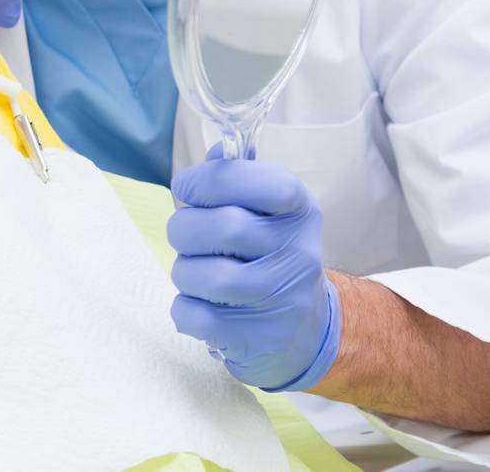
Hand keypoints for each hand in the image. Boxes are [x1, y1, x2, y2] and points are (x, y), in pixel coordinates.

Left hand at [166, 145, 341, 390]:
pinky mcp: (259, 338)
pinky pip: (193, 315)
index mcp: (299, 211)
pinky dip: (185, 309)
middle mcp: (298, 253)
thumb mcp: (268, 211)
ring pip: (201, 275)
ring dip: (184, 271)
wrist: (305, 331)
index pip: (257, 180)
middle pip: (221, 227)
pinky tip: (204, 306)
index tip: (189, 190)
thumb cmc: (270, 257)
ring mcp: (282, 299)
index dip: (208, 180)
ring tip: (198, 274)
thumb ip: (238, 177)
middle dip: (184, 229)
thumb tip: (218, 151)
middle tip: (187, 236)